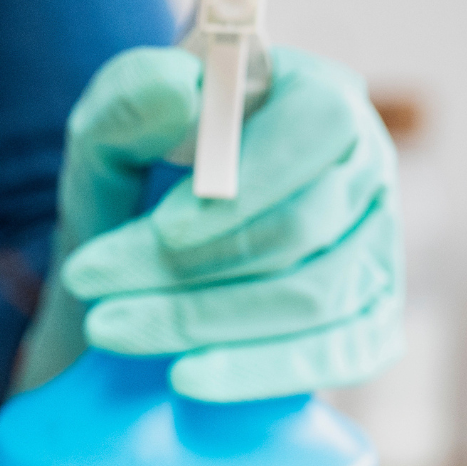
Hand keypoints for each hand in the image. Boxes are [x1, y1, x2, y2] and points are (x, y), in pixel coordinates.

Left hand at [20, 45, 401, 401]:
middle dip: (190, 264)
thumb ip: (126, 102)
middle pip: (305, 224)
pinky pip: (336, 357)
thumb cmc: (135, 185)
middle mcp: (363, 171)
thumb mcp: (107, 137)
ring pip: (311, 297)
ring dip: (200, 318)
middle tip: (90, 282)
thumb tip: (179, 88)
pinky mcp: (371, 327)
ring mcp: (376, 252)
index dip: (250, 180)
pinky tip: (183, 376)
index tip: (164, 228)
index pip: (320, 123)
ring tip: (108, 327)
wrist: (137, 273)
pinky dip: (257, 371)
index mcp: (316, 98)